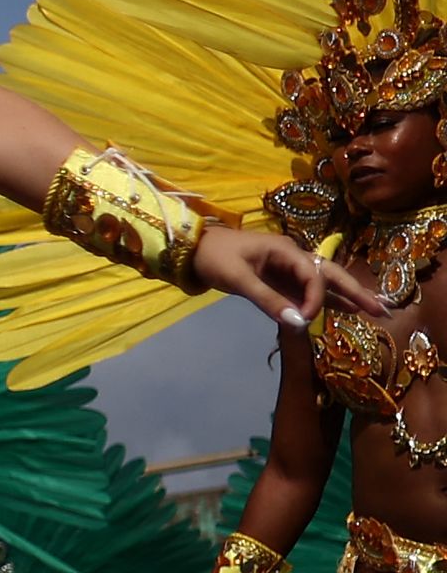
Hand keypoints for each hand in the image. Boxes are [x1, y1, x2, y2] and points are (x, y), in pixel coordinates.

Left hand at [195, 224, 370, 328]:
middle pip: (330, 274)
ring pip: (323, 282)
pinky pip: (307, 290)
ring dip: (347, 296)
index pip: (313, 275)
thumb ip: (268, 300)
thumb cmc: (212, 257)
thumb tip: (298, 322)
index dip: (315, 299)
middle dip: (355, 291)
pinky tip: (346, 309)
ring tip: (375, 311)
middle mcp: (292, 257)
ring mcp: (287, 268)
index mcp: (285, 250)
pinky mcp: (279, 279)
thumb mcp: (238, 278)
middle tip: (382, 310)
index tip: (305, 318)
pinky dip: (326, 300)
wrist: (190, 249)